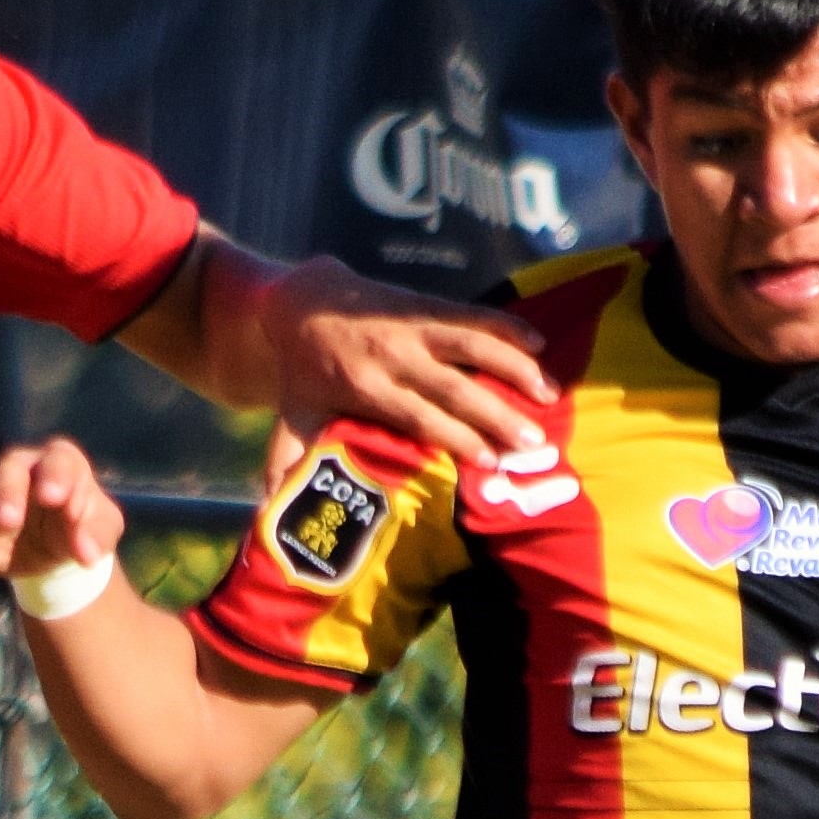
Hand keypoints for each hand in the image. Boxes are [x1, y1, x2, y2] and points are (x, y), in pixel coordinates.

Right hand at [0, 434, 126, 607]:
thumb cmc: (83, 524)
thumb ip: (98, 536)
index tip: (53, 496)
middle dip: (3, 497)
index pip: (57, 461)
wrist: (56, 544)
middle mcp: (16, 474)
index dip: (54, 475)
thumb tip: (86, 554)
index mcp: (57, 463)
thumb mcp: (103, 528)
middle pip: (4, 477)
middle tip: (7, 520)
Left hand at [257, 256, 554, 471]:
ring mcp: (410, 326)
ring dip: (512, 366)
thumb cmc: (300, 372)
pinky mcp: (424, 305)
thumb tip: (269, 517)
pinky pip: (469, 315)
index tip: (489, 462)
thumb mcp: (290, 417)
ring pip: (469, 344)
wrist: (296, 301)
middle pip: (451, 386)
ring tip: (549, 392)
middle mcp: (391, 355)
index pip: (416, 416)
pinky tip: (539, 343)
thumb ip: (286, 464)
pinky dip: (504, 327)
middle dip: (494, 413)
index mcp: (363, 387)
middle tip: (533, 442)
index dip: (454, 437)